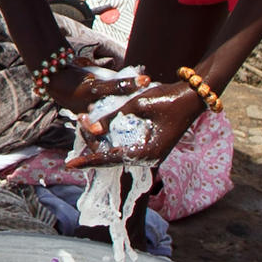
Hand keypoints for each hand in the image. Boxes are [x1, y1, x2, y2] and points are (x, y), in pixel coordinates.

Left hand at [77, 75, 214, 166]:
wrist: (192, 97)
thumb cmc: (167, 98)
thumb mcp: (137, 104)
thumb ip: (113, 117)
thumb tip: (91, 127)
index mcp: (147, 152)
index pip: (111, 159)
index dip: (89, 160)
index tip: (70, 164)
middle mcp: (149, 158)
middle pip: (113, 159)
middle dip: (92, 149)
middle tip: (77, 128)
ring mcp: (151, 155)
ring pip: (119, 156)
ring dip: (101, 145)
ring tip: (83, 131)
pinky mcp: (152, 148)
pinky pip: (127, 149)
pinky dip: (113, 143)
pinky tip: (100, 137)